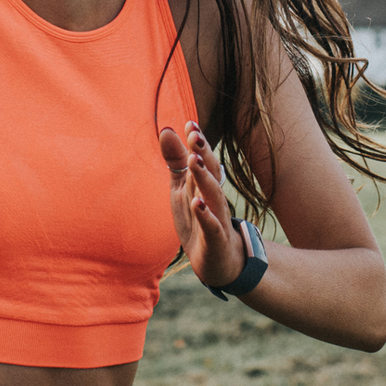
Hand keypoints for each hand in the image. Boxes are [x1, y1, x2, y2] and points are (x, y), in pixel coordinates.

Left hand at [159, 121, 245, 288]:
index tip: (189, 123)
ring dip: (204, 178)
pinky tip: (196, 203)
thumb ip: (175, 160)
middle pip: (212, 172)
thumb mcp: (182, 188)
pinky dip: (205, 214)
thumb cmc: (199, 219)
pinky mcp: (215, 239)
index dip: (197, 142)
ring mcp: (217, 218)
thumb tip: (166, 129)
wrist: (218, 261)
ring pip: (213, 195)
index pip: (204, 159)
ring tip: (194, 160)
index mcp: (205, 184)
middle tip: (194, 135)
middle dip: (204, 153)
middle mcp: (213, 198)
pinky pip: (212, 226)